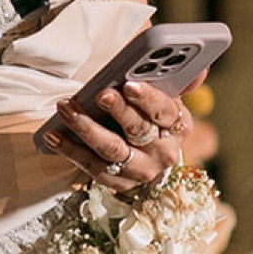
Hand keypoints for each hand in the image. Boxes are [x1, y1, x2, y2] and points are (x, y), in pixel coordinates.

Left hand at [39, 75, 197, 191]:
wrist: (144, 155)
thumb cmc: (149, 115)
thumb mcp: (164, 96)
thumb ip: (174, 80)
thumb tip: (199, 69)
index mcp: (179, 125)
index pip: (165, 111)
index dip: (147, 98)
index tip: (128, 84)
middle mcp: (164, 152)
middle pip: (138, 130)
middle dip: (116, 110)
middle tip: (97, 93)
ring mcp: (141, 171)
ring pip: (112, 150)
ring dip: (86, 128)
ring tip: (65, 108)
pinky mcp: (119, 184)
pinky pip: (92, 167)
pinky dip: (71, 150)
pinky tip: (53, 134)